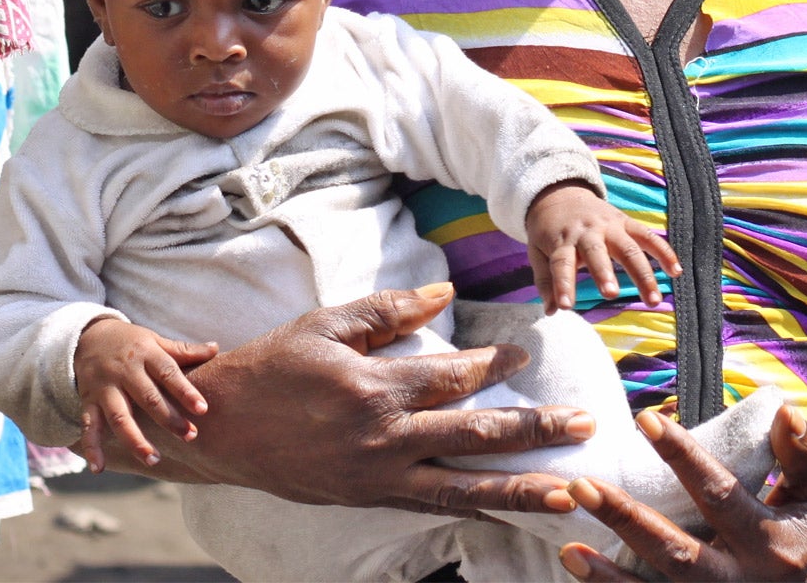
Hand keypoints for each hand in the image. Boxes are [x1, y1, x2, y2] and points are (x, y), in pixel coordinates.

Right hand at [74, 318, 216, 472]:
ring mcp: (105, 389)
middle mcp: (125, 372)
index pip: (168, 373)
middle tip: (190, 436)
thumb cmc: (132, 343)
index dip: (185, 391)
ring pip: (119, 417)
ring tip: (153, 460)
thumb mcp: (156, 340)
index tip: (203, 409)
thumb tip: (216, 348)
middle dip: (168, 419)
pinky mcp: (88, 402)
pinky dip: (91, 448)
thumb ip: (183, 350)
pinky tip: (98, 468)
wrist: (87, 338)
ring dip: (135, 440)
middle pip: (147, 398)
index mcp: (146, 354)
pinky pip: (88, 427)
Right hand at [97, 283, 593, 515]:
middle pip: (476, 434)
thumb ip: (390, 310)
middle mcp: (384, 437)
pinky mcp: (369, 500)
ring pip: (463, 486)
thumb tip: (444, 293)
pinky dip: (475, 510)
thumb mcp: (328, 324)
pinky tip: (510, 512)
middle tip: (585, 425)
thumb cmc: (275, 366)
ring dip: (521, 489)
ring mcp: (378, 477)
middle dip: (536, 430)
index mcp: (375, 387)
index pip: (454, 374)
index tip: (529, 350)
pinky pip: (433, 507)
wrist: (220, 429)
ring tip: (570, 492)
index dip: (496, 361)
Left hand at [526, 181, 680, 311]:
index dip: (563, 285)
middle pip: (597, 252)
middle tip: (610, 294)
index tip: (565, 306)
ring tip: (653, 299)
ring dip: (643, 273)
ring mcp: (610, 225)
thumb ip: (546, 281)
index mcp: (562, 240)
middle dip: (604, 272)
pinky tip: (676, 272)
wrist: (561, 194)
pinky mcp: (626, 222)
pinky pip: (648, 237)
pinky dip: (664, 252)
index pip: (561, 264)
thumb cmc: (549, 231)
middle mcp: (587, 231)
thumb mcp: (538, 252)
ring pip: (629, 248)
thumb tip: (552, 311)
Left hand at [557, 405, 806, 581]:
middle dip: (626, 521)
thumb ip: (806, 449)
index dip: (681, 456)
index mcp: (776, 542)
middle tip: (581, 486)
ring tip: (569, 548)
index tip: (645, 419)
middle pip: (678, 556)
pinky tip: (587, 579)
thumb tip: (784, 413)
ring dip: (611, 578)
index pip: (718, 495)